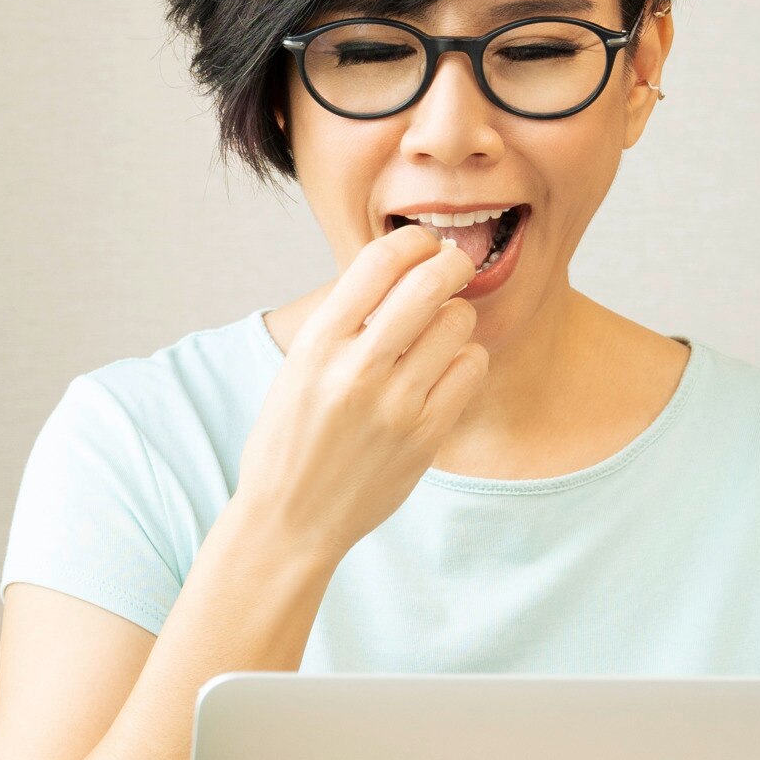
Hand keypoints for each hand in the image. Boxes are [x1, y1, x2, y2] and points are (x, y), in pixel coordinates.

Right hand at [233, 228, 487, 564]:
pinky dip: (465, 358)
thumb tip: (402, 267)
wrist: (289, 520)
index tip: (420, 244)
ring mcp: (395, 406)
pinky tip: (444, 370)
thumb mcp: (298, 369)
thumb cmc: (291, 438)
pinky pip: (470, 368)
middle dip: (451, 263)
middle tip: (453, 267)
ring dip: (457, 315)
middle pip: (429, 283)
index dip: (411, 239)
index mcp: (316, 345)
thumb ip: (344, 322)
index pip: (378, 261)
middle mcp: (355, 370)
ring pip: (457, 323)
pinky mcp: (424, 436)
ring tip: (439, 331)